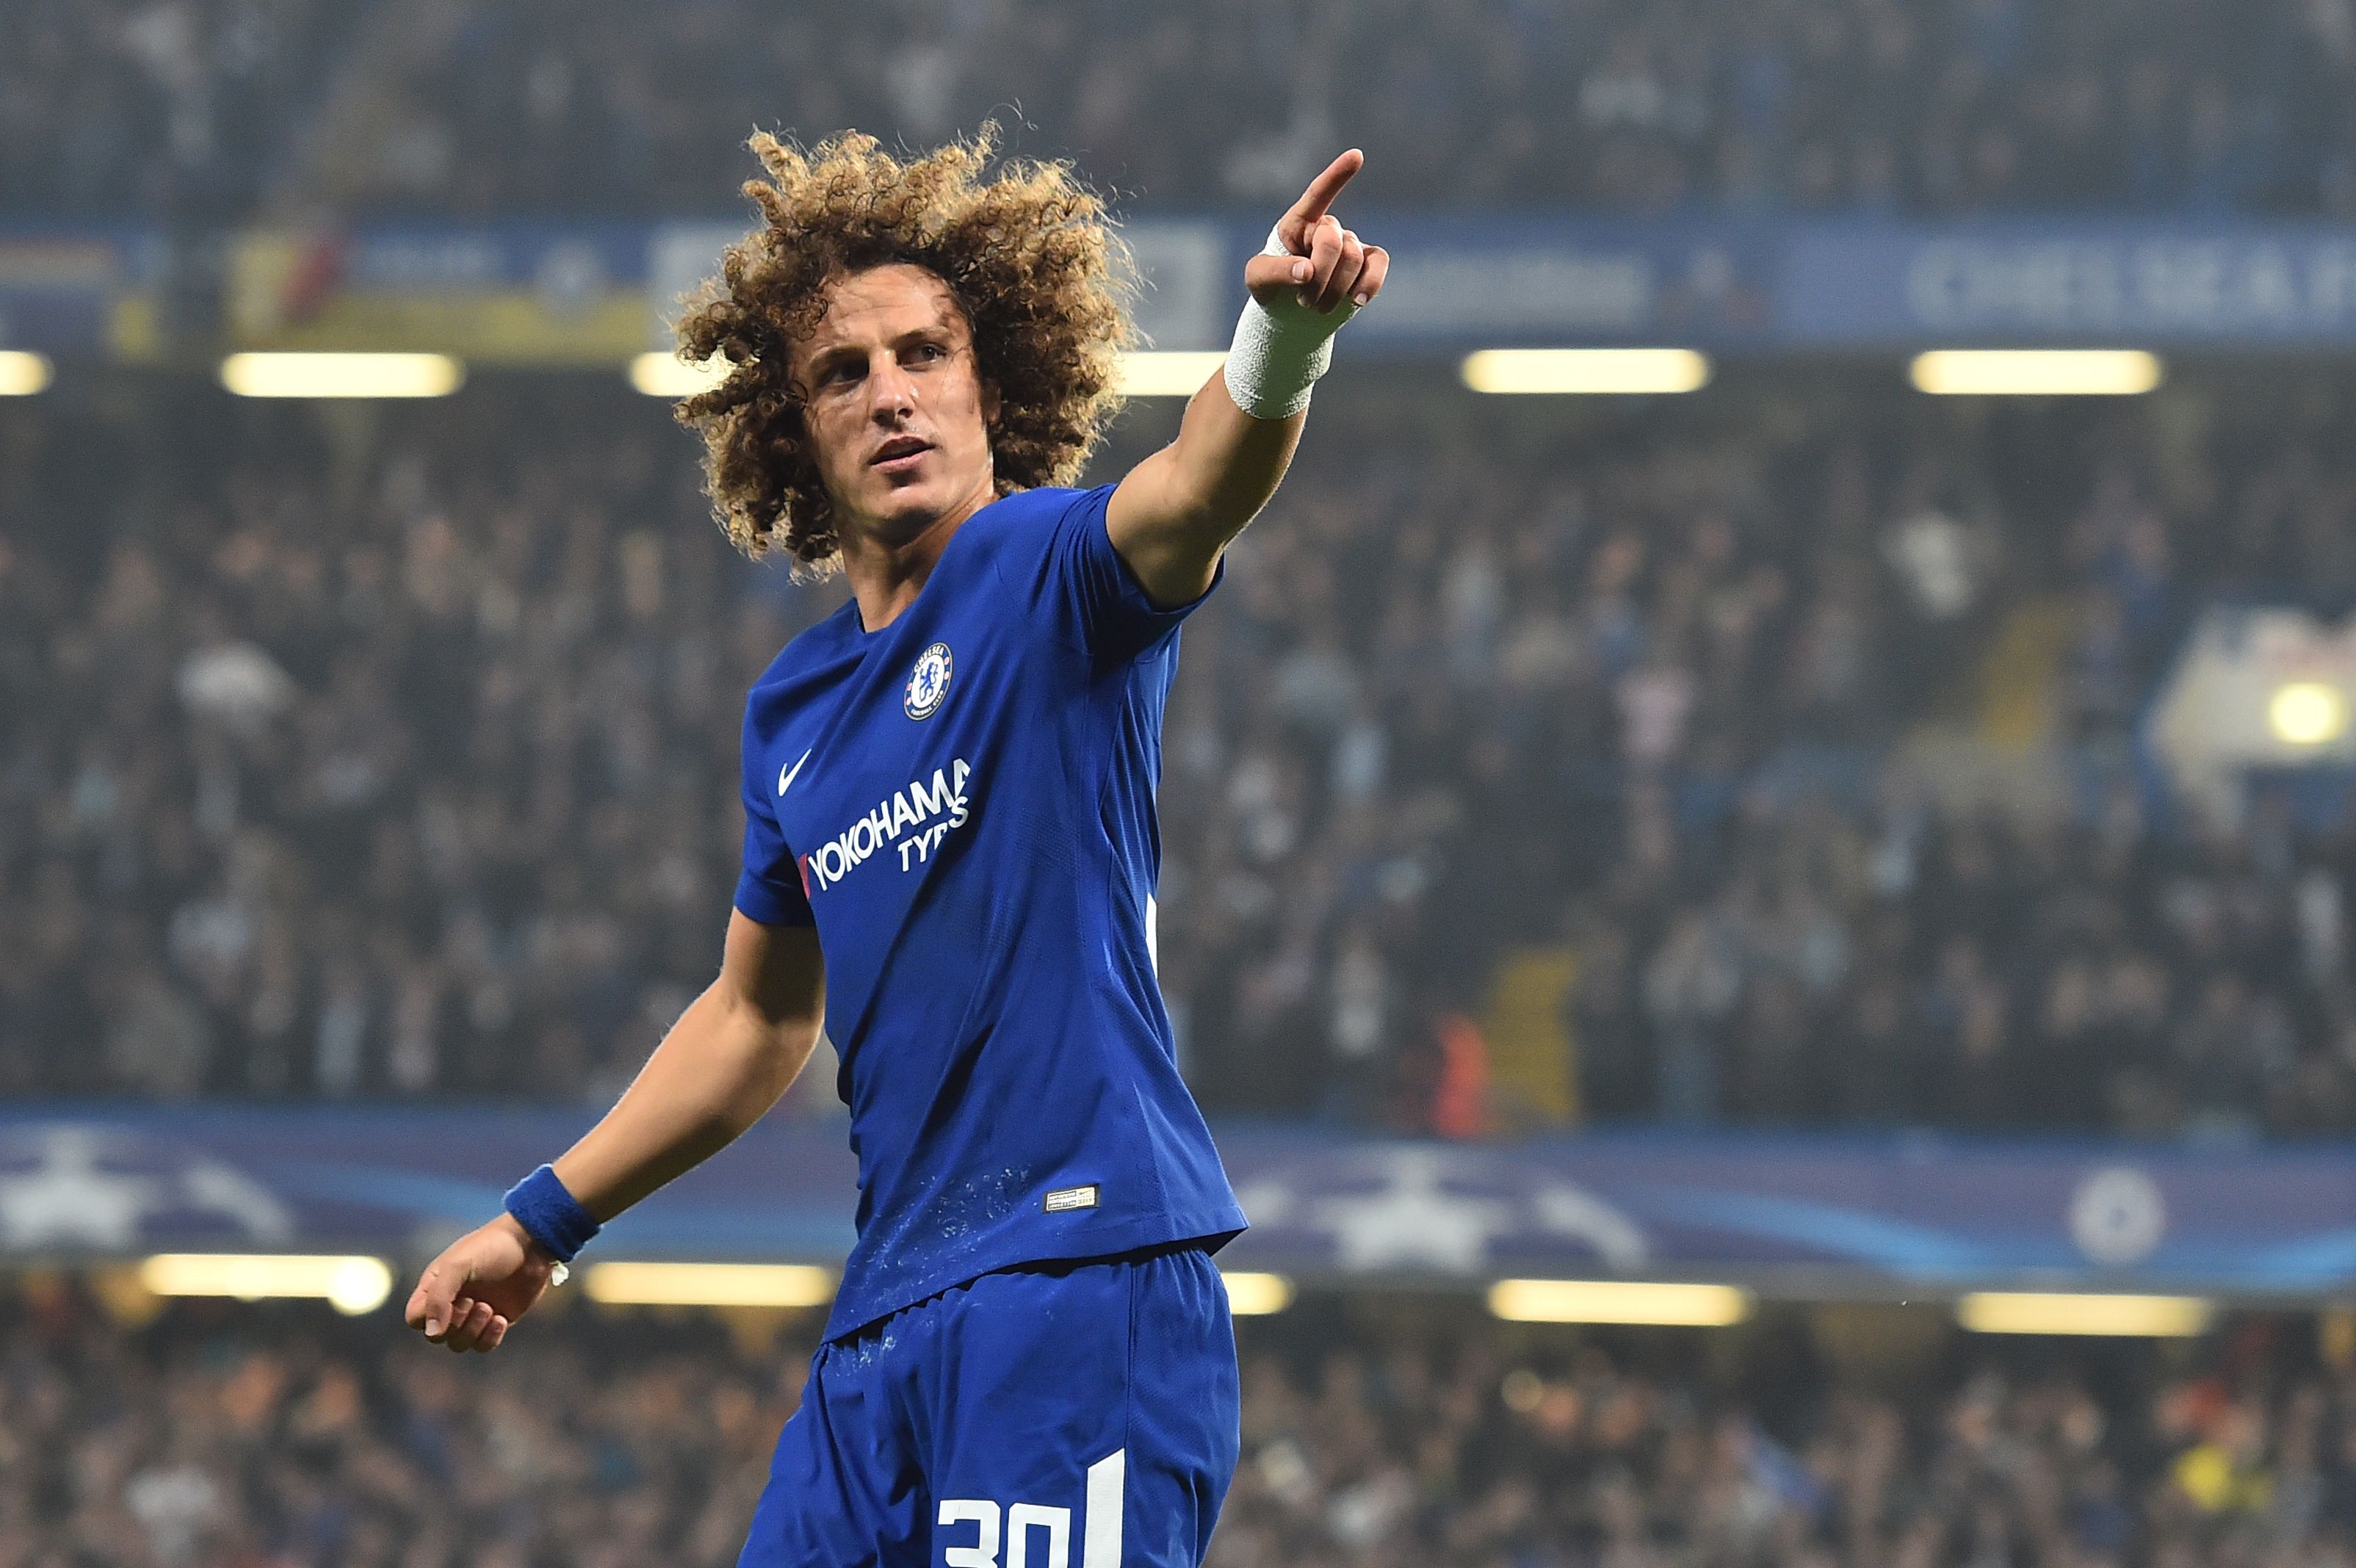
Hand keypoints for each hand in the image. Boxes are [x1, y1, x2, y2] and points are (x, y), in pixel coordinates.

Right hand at [403, 1213, 559, 1353]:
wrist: (531, 1244)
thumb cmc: (490, 1248)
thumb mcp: (458, 1266)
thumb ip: (438, 1298)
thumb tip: (432, 1333)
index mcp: (435, 1286)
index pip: (415, 1318)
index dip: (428, 1318)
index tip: (451, 1302)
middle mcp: (451, 1303)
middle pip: (437, 1336)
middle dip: (455, 1324)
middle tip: (473, 1301)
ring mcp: (473, 1314)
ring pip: (459, 1344)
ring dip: (472, 1330)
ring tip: (489, 1307)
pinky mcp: (496, 1321)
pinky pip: (483, 1346)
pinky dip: (490, 1337)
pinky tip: (501, 1319)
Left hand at [1244, 149, 1389, 316]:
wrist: (1291, 317)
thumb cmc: (1271, 289)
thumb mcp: (1258, 279)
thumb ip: (1276, 270)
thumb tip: (1307, 271)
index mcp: (1298, 223)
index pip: (1317, 195)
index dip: (1336, 176)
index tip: (1357, 155)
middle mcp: (1326, 228)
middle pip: (1333, 242)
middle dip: (1319, 276)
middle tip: (1303, 301)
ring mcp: (1350, 245)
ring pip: (1352, 259)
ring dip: (1333, 291)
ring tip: (1316, 306)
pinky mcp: (1367, 265)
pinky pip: (1378, 265)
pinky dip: (1369, 284)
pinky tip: (1357, 301)